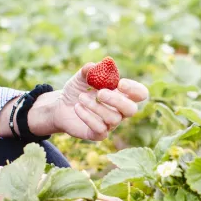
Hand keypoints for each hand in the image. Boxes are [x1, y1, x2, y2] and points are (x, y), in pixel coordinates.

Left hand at [26, 62, 149, 140]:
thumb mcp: (80, 78)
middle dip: (117, 100)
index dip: (135, 90)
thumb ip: (88, 71)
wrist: (60, 107)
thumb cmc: (76, 91)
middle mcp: (119, 111)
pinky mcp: (98, 135)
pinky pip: (100, 129)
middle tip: (100, 93)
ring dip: (95, 106)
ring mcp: (110, 124)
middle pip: (132, 110)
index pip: (140, 94)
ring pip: (113, 118)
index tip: (120, 83)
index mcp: (121, 95)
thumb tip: (94, 66)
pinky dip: (88, 117)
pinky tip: (77, 107)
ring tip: (80, 97)